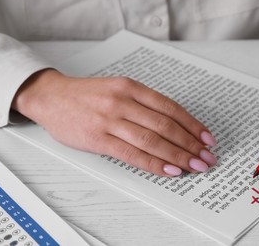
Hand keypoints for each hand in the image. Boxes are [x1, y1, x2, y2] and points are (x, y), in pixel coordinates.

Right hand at [12, 69, 216, 175]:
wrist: (51, 97)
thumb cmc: (88, 95)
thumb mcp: (118, 89)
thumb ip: (143, 104)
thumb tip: (174, 127)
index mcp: (132, 87)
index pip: (170, 108)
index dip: (192, 125)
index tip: (207, 138)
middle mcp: (124, 101)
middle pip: (166, 125)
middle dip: (191, 143)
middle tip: (207, 157)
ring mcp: (110, 120)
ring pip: (152, 140)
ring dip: (178, 156)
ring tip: (195, 166)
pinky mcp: (98, 139)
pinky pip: (132, 154)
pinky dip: (154, 164)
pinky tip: (171, 170)